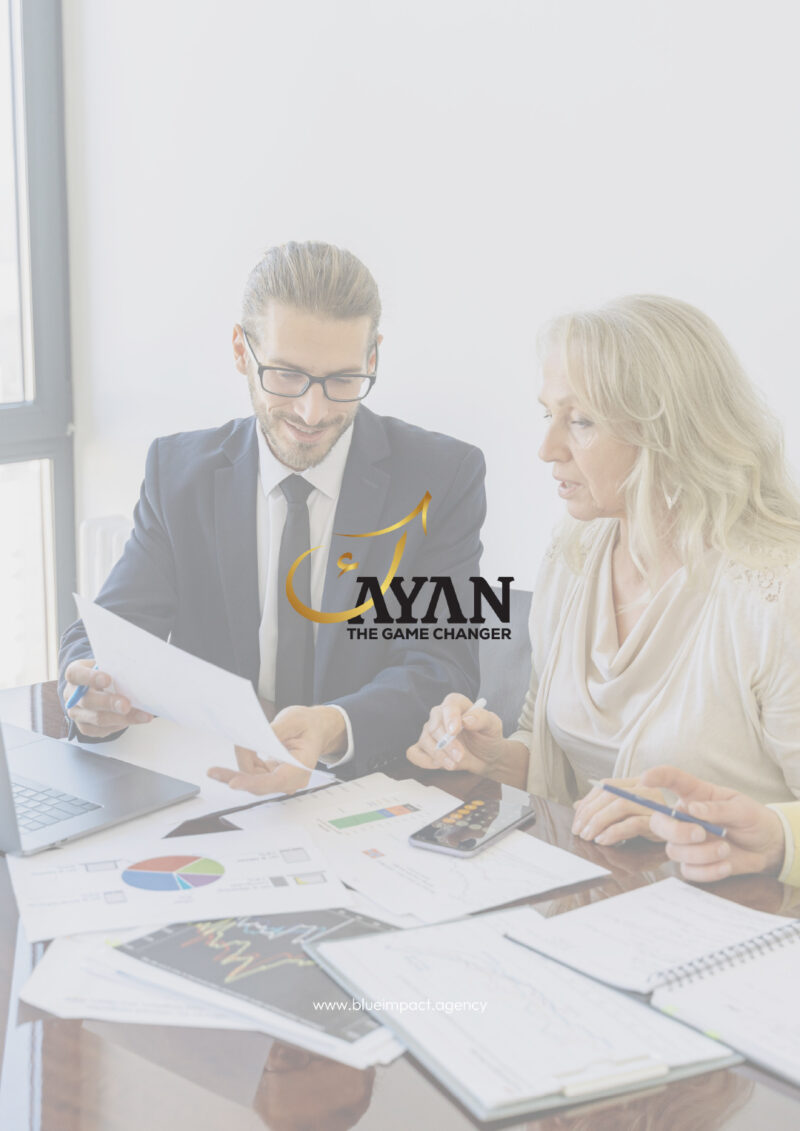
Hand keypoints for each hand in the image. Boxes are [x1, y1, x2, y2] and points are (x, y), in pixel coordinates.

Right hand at [63, 657, 152, 737]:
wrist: (97, 689)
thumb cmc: (105, 674)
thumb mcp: (106, 665)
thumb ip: (115, 668)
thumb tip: (136, 673)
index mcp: (75, 675)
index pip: (75, 675)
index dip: (90, 677)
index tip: (107, 679)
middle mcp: (72, 695)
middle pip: (88, 701)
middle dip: (109, 703)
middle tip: (126, 705)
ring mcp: (77, 714)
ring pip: (97, 719)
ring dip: (122, 718)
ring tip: (141, 715)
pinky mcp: (85, 727)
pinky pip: (102, 730)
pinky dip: (120, 725)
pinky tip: (134, 719)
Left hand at [207, 705, 345, 795]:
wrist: (315, 728)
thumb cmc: (308, 725)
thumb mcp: (294, 719)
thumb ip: (273, 731)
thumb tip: (252, 738)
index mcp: (302, 766)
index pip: (276, 780)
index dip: (253, 783)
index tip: (233, 782)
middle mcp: (291, 779)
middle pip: (259, 784)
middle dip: (235, 776)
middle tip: (213, 771)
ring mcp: (280, 779)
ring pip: (252, 781)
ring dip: (235, 770)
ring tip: (226, 756)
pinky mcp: (271, 775)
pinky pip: (251, 774)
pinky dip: (242, 762)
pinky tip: (239, 750)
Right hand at [405, 693, 527, 785]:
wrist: (486, 756)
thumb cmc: (488, 737)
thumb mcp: (493, 726)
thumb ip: (482, 719)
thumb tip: (467, 720)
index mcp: (456, 704)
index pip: (449, 705)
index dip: (450, 717)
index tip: (455, 731)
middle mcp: (440, 715)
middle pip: (434, 726)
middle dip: (447, 744)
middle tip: (460, 756)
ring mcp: (430, 732)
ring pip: (424, 741)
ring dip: (439, 755)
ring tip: (454, 764)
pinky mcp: (425, 748)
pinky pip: (414, 753)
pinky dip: (424, 761)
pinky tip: (439, 765)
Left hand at [571, 777, 664, 844]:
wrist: (683, 836)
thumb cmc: (650, 824)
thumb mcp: (626, 813)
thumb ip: (604, 807)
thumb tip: (577, 805)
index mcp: (636, 783)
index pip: (605, 786)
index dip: (587, 802)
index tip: (576, 820)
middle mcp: (645, 789)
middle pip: (610, 794)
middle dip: (589, 813)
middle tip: (578, 831)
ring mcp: (653, 804)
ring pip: (619, 806)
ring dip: (598, 822)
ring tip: (588, 837)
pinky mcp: (658, 821)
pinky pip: (632, 824)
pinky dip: (613, 832)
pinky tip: (603, 840)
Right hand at [641, 765, 785, 881]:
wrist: (767, 847)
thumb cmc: (752, 820)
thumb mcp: (742, 809)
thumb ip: (718, 808)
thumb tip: (693, 809)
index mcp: (696, 795)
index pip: (671, 780)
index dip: (656, 777)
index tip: (645, 779)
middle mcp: (685, 817)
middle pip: (659, 822)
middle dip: (676, 830)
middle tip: (701, 833)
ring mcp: (687, 842)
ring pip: (674, 850)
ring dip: (700, 853)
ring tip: (725, 849)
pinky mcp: (694, 864)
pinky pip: (688, 871)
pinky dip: (708, 871)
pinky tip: (726, 865)